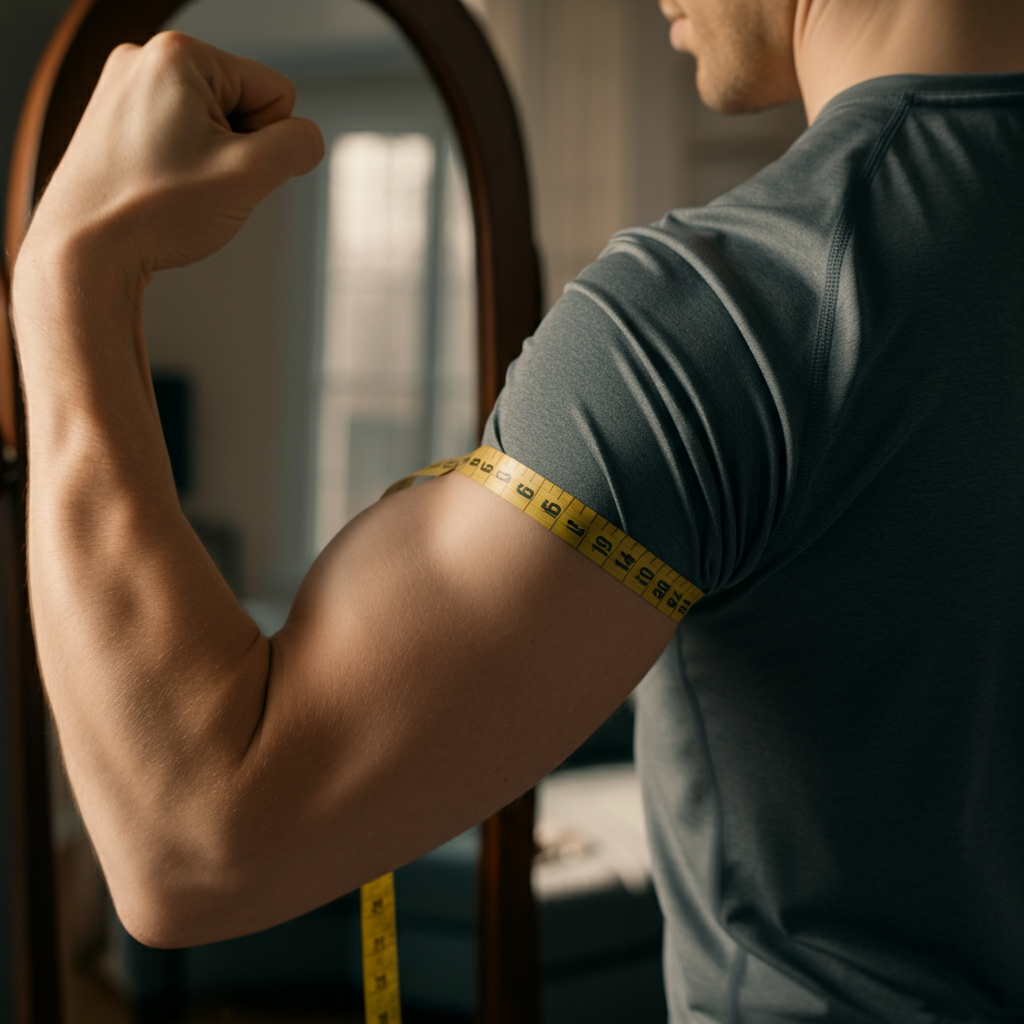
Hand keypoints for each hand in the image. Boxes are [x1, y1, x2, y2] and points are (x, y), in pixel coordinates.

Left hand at [21, 31, 323, 274]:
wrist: (84, 251)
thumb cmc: (150, 212)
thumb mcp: (250, 175)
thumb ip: (298, 146)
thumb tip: (307, 140)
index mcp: (178, 54)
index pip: (276, 92)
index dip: (267, 142)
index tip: (226, 169)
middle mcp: (145, 60)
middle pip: (242, 106)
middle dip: (235, 150)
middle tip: (198, 182)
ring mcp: (125, 89)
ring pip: (212, 126)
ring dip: (210, 162)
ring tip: (175, 187)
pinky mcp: (116, 121)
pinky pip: (180, 139)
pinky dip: (181, 167)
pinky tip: (160, 188)